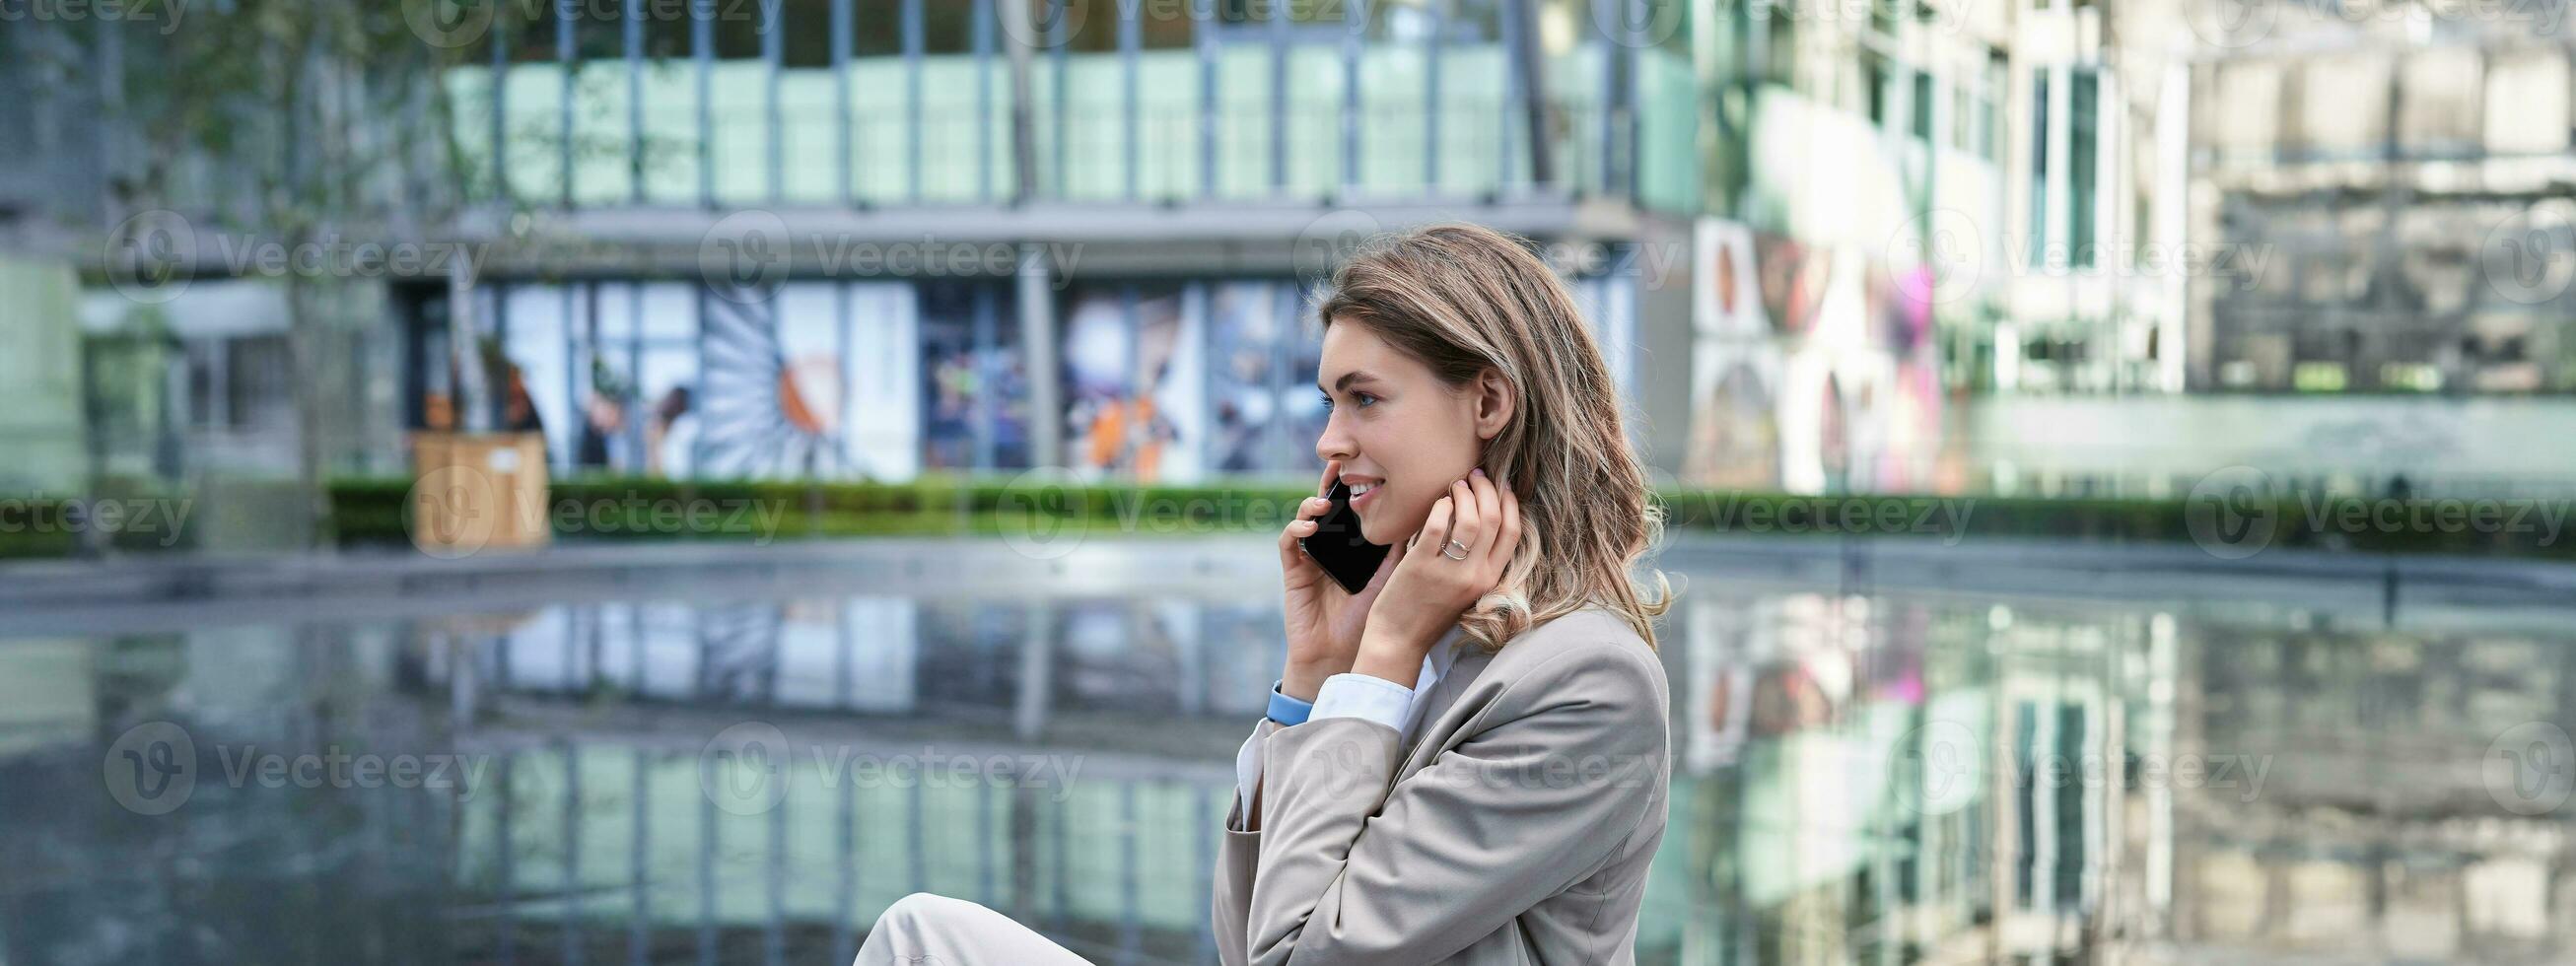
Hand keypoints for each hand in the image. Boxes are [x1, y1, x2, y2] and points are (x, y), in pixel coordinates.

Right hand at [1278, 458, 1400, 700]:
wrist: (1343, 654)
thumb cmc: (1370, 618)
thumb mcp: (1390, 578)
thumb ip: (1402, 550)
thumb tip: (1430, 518)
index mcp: (1354, 545)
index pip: (1355, 507)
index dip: (1359, 486)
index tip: (1370, 465)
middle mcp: (1331, 545)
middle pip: (1328, 505)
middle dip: (1331, 483)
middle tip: (1339, 464)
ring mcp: (1310, 556)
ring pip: (1304, 517)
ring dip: (1311, 504)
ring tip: (1324, 502)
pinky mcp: (1293, 571)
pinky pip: (1288, 543)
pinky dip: (1296, 530)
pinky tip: (1309, 528)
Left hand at [1354, 468, 1520, 686]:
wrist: (1399, 640)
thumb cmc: (1430, 611)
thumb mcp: (1465, 588)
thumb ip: (1476, 558)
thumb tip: (1479, 515)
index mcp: (1490, 580)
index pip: (1513, 533)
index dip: (1510, 503)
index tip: (1501, 485)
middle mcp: (1475, 575)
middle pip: (1493, 519)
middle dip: (1487, 489)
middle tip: (1474, 476)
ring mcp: (1449, 571)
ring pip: (1469, 519)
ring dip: (1464, 494)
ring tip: (1456, 485)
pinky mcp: (1421, 565)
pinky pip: (1436, 524)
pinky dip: (1439, 506)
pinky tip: (1437, 503)